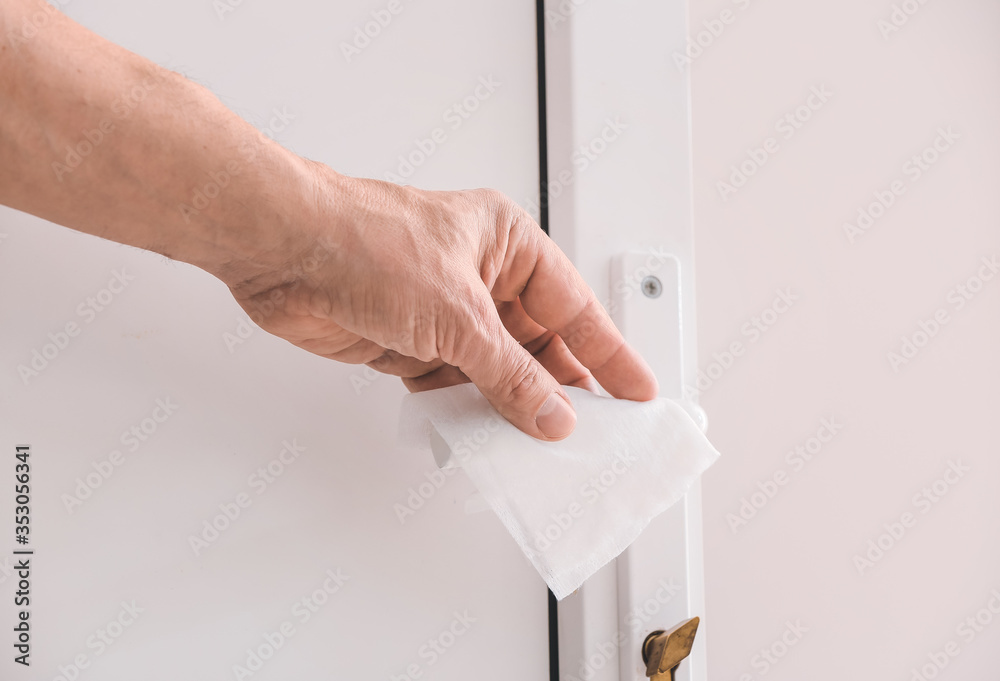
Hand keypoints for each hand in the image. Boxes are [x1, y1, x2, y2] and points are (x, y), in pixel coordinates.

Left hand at [224, 166, 657, 440]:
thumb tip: (552, 412)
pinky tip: (482, 433)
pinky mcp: (408, 340)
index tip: (635, 390)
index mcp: (506, 244)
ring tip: (540, 442)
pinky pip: (452, 385)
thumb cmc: (364, 241)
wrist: (281, 252)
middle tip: (595, 429)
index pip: (573, 306)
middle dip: (559, 385)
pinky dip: (464, 410)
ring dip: (510, 404)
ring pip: (494, 369)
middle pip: (536, 342)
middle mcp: (478, 275)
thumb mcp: (458, 314)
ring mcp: (442, 309)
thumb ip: (510, 373)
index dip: (607, 352)